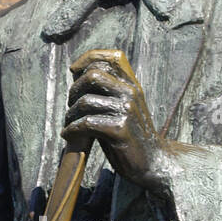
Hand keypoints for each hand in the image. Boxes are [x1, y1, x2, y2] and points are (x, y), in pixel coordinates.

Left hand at [63, 48, 165, 187]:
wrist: (152, 162)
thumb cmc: (131, 136)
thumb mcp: (123, 108)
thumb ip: (107, 92)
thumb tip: (77, 76)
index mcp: (132, 85)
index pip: (109, 58)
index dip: (86, 60)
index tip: (73, 70)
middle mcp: (131, 93)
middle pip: (92, 75)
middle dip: (74, 90)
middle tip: (71, 106)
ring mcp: (127, 110)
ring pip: (85, 101)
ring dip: (70, 114)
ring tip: (69, 124)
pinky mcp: (120, 130)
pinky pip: (87, 123)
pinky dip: (72, 129)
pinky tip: (69, 135)